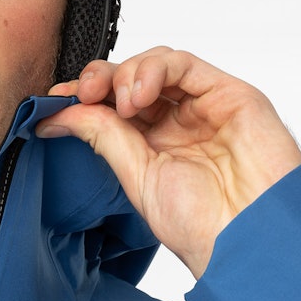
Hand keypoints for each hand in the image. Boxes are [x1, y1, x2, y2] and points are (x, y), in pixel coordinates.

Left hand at [36, 47, 300, 276]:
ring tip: (120, 102)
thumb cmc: (204, 225)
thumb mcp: (137, 177)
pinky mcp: (226, 93)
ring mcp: (200, 106)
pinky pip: (183, 63)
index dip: (81, 99)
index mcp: (151, 146)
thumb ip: (103, 137)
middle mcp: (174, 123)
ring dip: (125, 74)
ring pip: (154, 64)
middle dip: (98, 80)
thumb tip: (58, 115)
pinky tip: (139, 93)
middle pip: (128, 80)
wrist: (246, 237)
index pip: (109, 107)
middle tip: (81, 94)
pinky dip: (153, 68)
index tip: (54, 102)